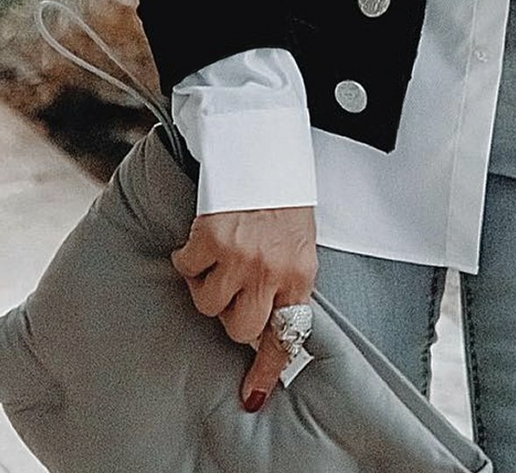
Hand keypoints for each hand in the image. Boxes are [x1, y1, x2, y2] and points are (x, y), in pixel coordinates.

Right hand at [170, 204, 317, 412]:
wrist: (266, 148)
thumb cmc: (283, 196)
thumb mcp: (299, 242)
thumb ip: (284, 281)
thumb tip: (264, 326)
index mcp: (300, 272)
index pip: (286, 335)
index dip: (266, 369)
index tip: (252, 395)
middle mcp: (271, 271)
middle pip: (238, 328)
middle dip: (231, 312)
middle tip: (234, 283)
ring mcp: (240, 258)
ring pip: (208, 303)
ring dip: (208, 282)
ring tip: (221, 252)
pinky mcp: (210, 240)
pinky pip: (187, 269)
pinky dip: (189, 256)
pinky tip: (204, 236)